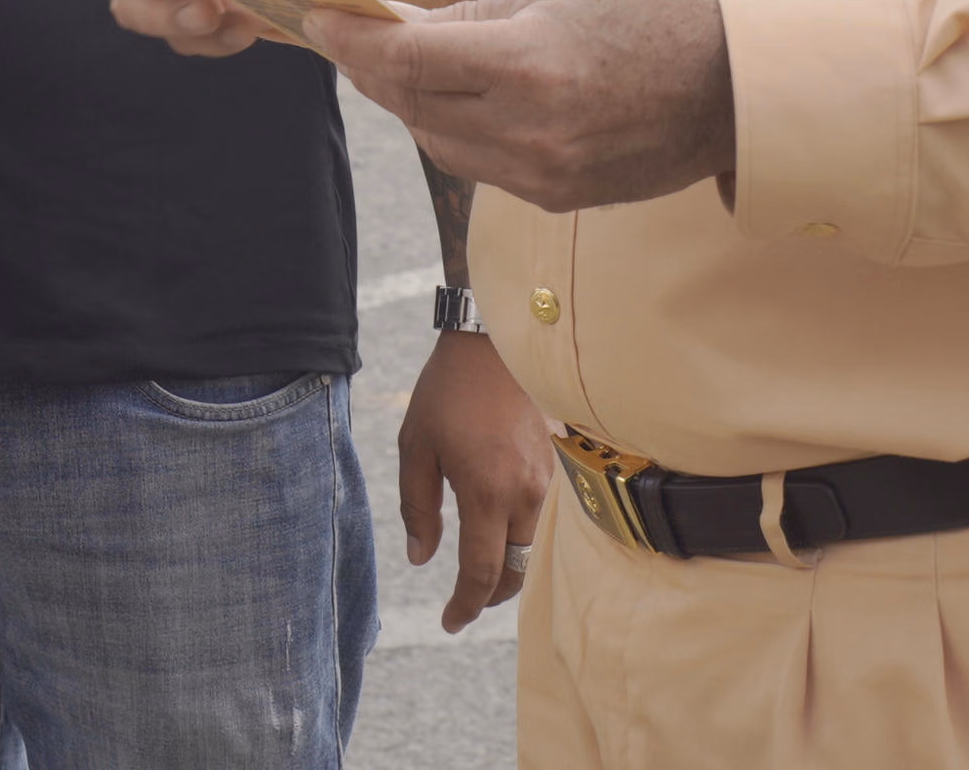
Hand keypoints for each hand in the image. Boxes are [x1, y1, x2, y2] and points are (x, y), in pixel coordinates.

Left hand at [303, 0, 734, 213]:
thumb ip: (467, 16)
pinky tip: (450, 99)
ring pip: (435, 140)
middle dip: (371, 69)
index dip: (352, 41)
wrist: (726, 91)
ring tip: (395, 64)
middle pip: (411, 104)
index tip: (320, 19)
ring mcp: (542, 172)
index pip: (408, 60)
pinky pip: (474, 165)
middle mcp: (530, 129)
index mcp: (529, 65)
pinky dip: (450, 130)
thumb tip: (391, 23)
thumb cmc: (642, 22)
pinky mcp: (552, 197)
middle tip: (347, 37)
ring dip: (407, 103)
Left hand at [396, 331, 551, 631]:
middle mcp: (524, 496)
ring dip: (505, 567)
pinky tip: (496, 532)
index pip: (481, 573)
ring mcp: (544, 483)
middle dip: (488, 595)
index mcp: (486, 494)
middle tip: (462, 603)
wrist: (493, 345)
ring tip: (477, 571)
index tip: (448, 622)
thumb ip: (417, 508)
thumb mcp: (415, 448)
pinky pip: (536, 520)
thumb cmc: (447, 394)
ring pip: (528, 548)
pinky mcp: (553, 469)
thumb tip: (421, 559)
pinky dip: (517, 538)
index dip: (464, 606)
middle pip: (514, 571)